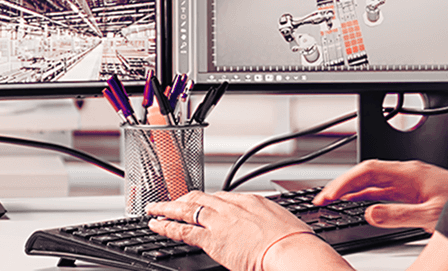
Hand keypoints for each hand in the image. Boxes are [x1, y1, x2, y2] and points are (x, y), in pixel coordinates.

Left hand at [146, 191, 317, 270]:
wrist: (290, 249)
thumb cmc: (293, 242)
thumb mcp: (283, 224)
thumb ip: (270, 224)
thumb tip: (271, 229)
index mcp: (252, 201)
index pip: (223, 197)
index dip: (208, 200)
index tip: (201, 202)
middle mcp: (232, 206)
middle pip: (201, 198)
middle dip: (184, 198)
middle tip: (171, 200)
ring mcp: (220, 221)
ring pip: (186, 209)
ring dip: (167, 208)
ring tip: (154, 208)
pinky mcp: (212, 238)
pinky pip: (182, 230)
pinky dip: (166, 226)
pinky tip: (156, 225)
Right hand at [316, 159, 447, 231]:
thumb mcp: (430, 216)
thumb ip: (399, 215)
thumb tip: (370, 213)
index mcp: (409, 173)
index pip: (369, 170)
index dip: (346, 181)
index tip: (330, 194)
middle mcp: (407, 174)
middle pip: (367, 174)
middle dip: (342, 184)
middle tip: (322, 199)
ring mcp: (410, 183)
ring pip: (373, 182)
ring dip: (352, 190)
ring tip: (332, 201)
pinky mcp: (413, 192)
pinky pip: (383, 191)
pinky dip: (366, 196)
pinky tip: (357, 204)